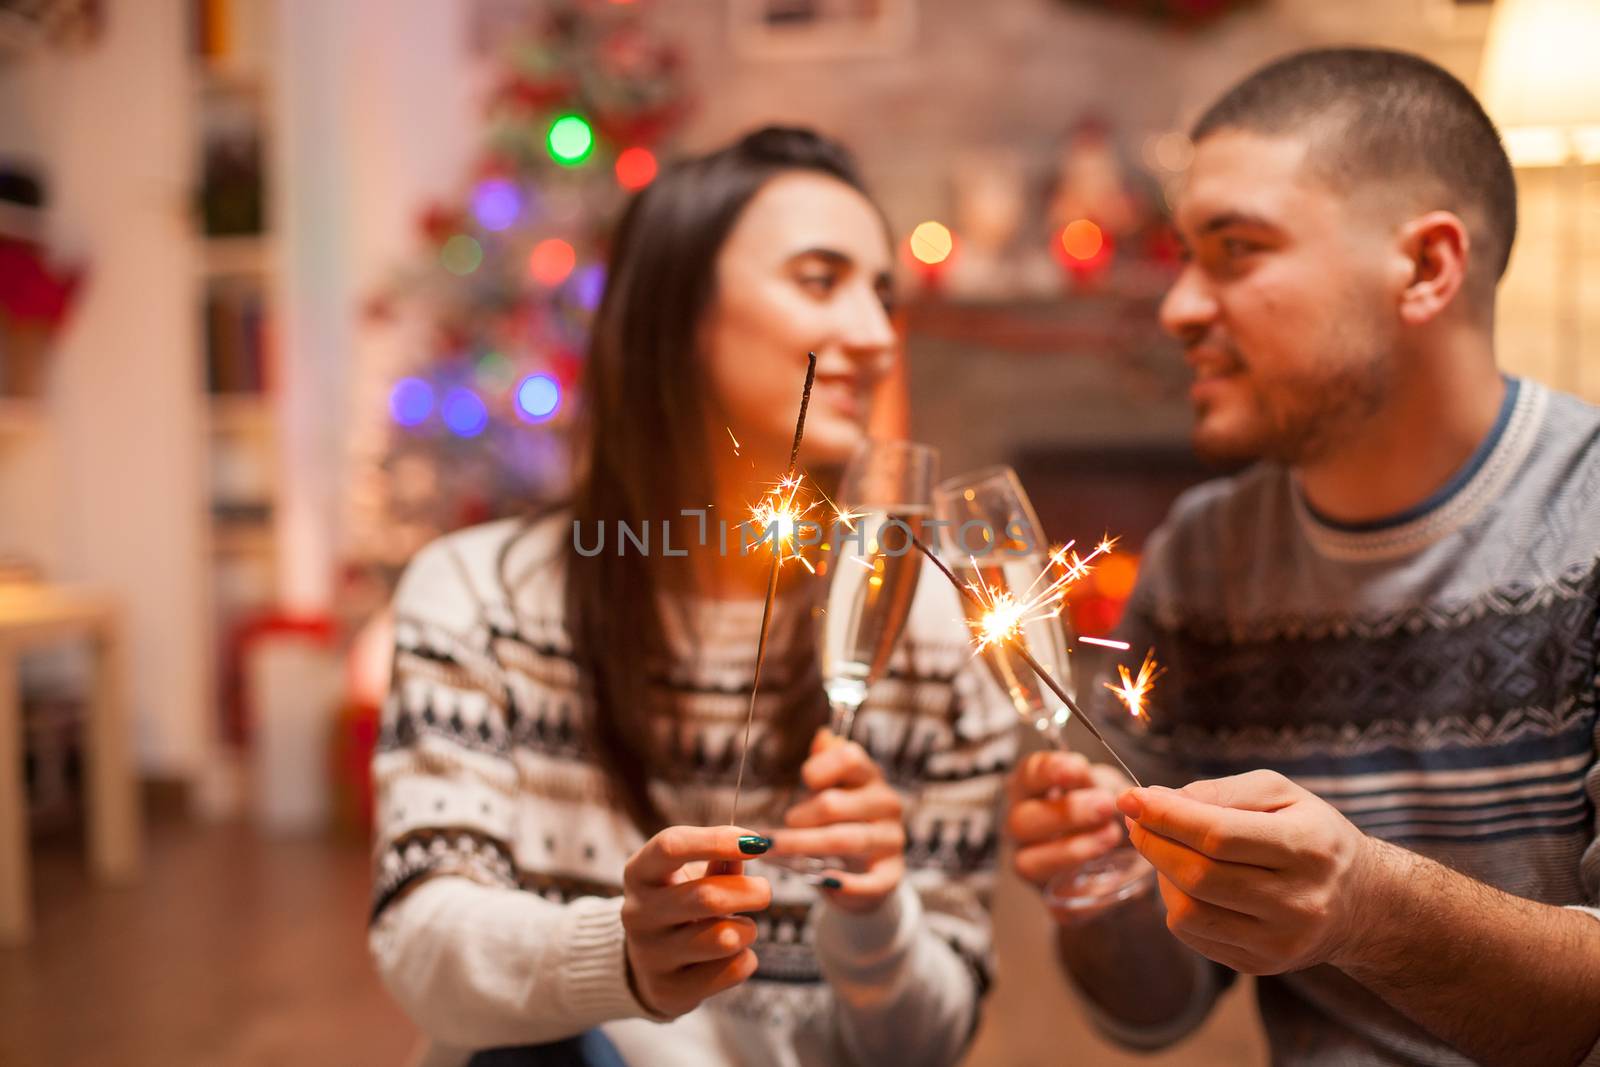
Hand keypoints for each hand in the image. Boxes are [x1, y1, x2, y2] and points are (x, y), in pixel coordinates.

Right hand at [620, 825, 772, 1016]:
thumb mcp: (690, 874)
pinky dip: (745, 959)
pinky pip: (730, 971)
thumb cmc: (678, 903)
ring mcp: (650, 955)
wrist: (646, 962)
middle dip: (750, 892)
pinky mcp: (668, 990)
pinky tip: (732, 955)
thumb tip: (753, 844)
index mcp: (639, 873)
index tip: (757, 842)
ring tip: (744, 928)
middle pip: (707, 897)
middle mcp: (638, 913)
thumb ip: (720, 859)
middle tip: (764, 891)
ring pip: (724, 939)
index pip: (672, 846)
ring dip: (748, 930)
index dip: (718, 840)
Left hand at [768, 729, 904, 913]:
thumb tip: (823, 735)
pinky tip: (822, 883)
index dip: (821, 767)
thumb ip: (828, 763)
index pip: (850, 758)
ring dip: (804, 846)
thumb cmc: (844, 821)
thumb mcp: (836, 788)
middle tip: (775, 831)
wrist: (868, 870)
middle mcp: (886, 804)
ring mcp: (891, 840)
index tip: (803, 779)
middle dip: (800, 816)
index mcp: (870, 777)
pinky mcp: (891, 875)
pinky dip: (844, 884)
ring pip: (844, 841)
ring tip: (775, 851)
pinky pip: (869, 881)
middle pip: (836, 804)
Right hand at [1006, 750, 1126, 894]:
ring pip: (1029, 862)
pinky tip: (1109, 874)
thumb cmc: (1105, 816)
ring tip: (1111, 837)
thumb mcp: (1109, 789)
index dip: (1048, 770)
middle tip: (1105, 806)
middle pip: (1021, 821)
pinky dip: (1084, 887)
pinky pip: (1056, 898)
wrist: (1123, 864)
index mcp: (1032, 791)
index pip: (1026, 776)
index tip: (1077, 769)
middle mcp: (1022, 827)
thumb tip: (1115, 793)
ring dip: (1072, 849)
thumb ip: (1106, 787)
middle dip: (1065, 812)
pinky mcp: (1050, 898)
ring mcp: (1031, 864)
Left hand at [1119, 769, 1376, 975]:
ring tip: (1166, 849)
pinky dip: (1175, 902)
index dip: (1165, 816)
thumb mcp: (1279, 794)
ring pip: (1188, 912)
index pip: (1218, 835)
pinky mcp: (1260, 965)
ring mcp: (1279, 942)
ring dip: (1160, 875)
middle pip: (1198, 876)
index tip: (1129, 796)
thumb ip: (1220, 791)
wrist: (1361, 901)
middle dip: (1153, 842)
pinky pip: (1193, 935)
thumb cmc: (1311, 834)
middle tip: (1136, 819)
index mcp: (1307, 848)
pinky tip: (1186, 881)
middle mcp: (1298, 902)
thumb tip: (1157, 800)